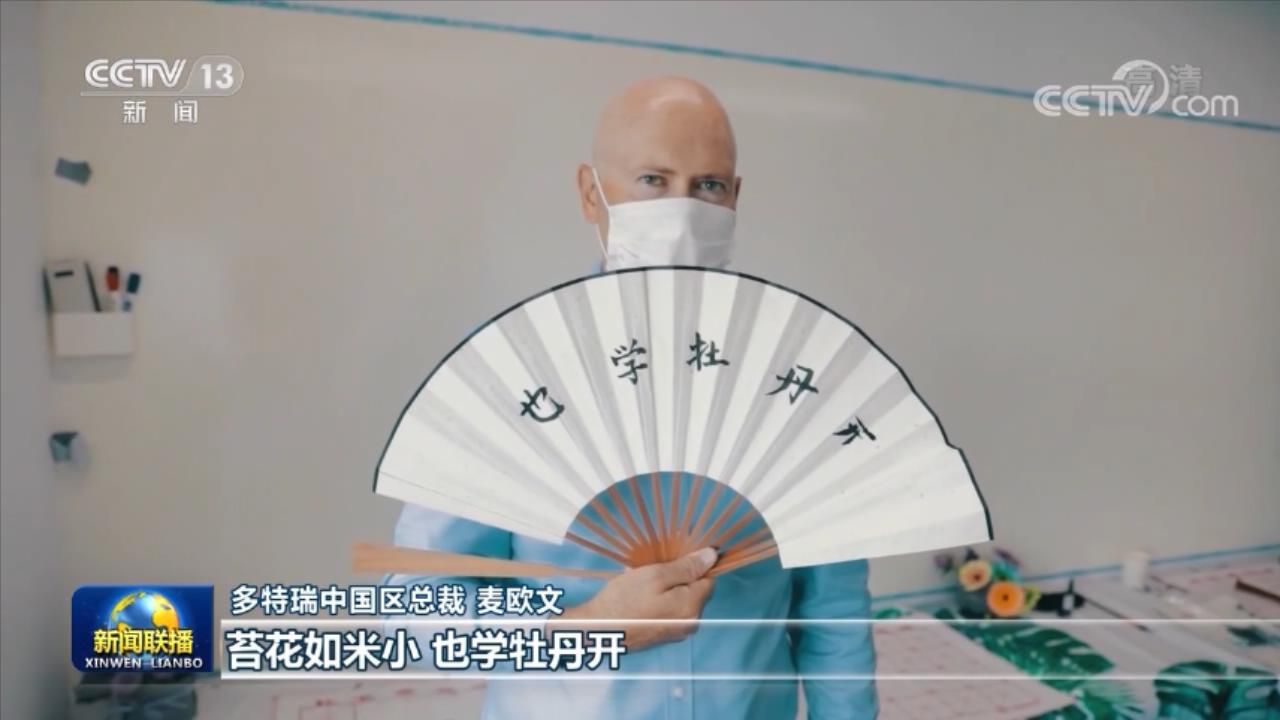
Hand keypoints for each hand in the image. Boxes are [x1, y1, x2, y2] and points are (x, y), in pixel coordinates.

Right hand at [554, 547, 717, 650]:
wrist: (597, 631)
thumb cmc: (624, 601)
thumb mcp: (655, 575)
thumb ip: (686, 567)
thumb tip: (713, 556)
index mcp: (692, 608)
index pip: (708, 578)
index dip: (693, 563)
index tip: (673, 556)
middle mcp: (689, 624)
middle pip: (694, 589)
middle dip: (677, 576)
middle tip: (652, 569)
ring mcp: (676, 632)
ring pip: (680, 598)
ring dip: (665, 587)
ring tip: (640, 581)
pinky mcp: (662, 635)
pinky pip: (669, 610)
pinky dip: (658, 599)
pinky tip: (638, 595)